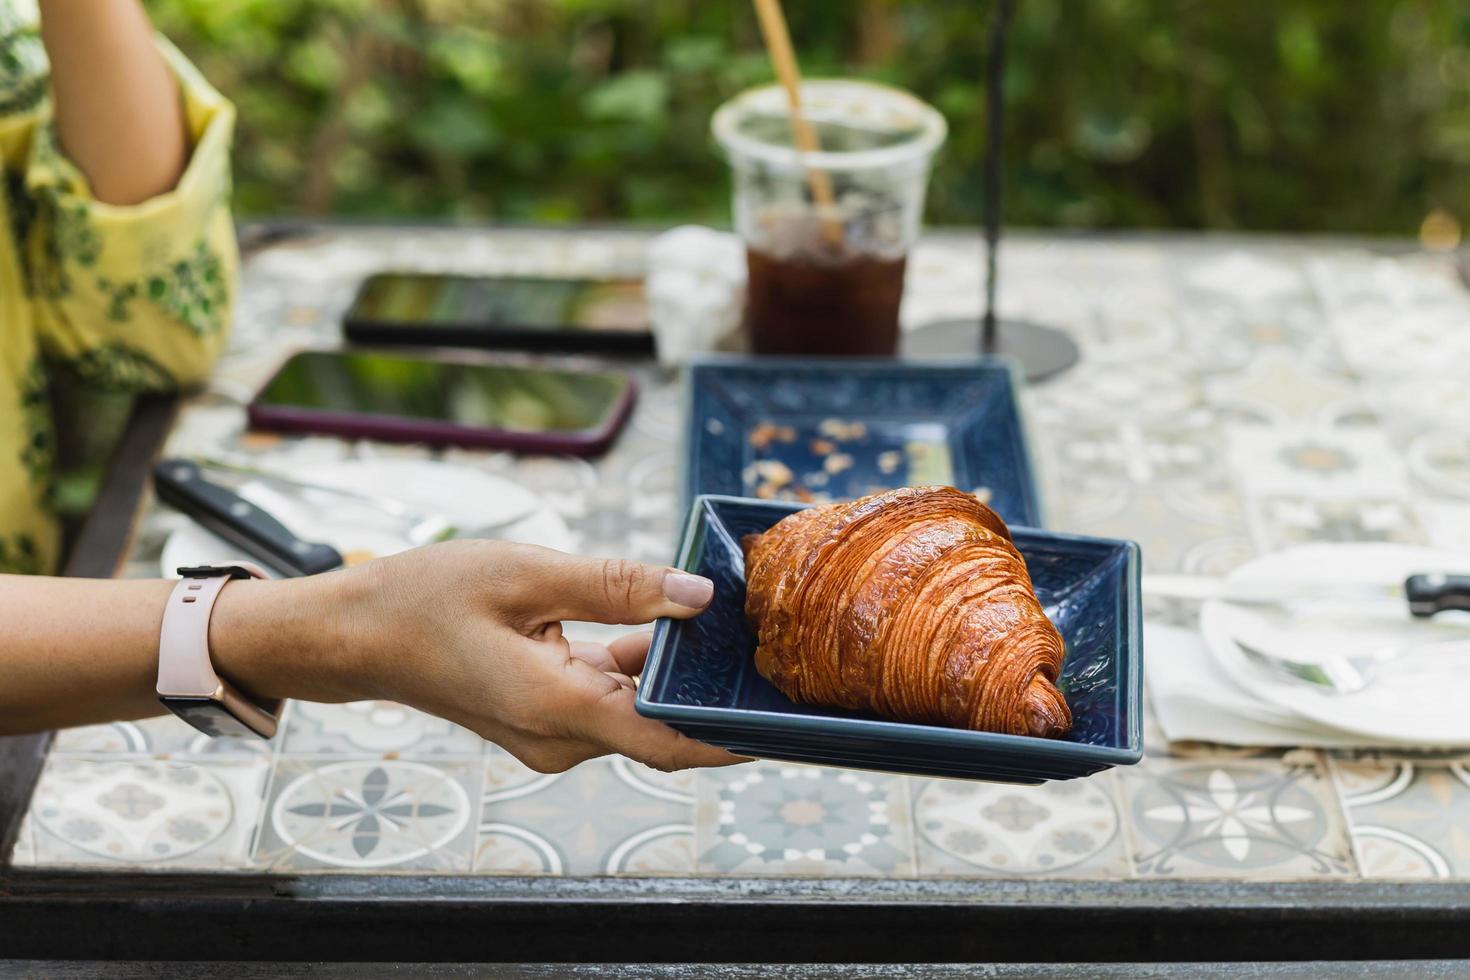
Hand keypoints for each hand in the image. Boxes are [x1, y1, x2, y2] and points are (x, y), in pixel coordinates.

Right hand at [213, 540, 741, 773]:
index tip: (788, 722)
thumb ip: (617, 585)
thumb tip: (697, 597)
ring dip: (673, 667)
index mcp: (557, 707)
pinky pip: (609, 695)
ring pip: (637, 705)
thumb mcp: (526, 575)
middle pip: (660, 721)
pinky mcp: (546, 717)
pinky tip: (664, 620)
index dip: (734, 735)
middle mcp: (560, 737)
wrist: (358, 634)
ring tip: (721, 616)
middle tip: (767, 636)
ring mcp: (552, 733)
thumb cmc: (425, 600)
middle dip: (712, 683)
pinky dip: (638, 664)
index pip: (668, 740)